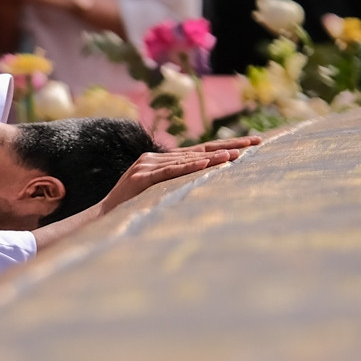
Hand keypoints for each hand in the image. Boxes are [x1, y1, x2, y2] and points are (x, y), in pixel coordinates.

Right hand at [97, 142, 252, 213]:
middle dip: (231, 146)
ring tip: (237, 155)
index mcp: (161, 161)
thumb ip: (175, 185)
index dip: (227, 147)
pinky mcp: (142, 177)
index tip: (253, 144)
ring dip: (214, 157)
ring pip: (187, 159)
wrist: (102, 218)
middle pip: (199, 150)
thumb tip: (204, 185)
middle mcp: (154, 158)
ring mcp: (147, 165)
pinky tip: (207, 163)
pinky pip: (170, 171)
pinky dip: (189, 166)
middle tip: (258, 142)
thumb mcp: (157, 195)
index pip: (200, 151)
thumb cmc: (130, 210)